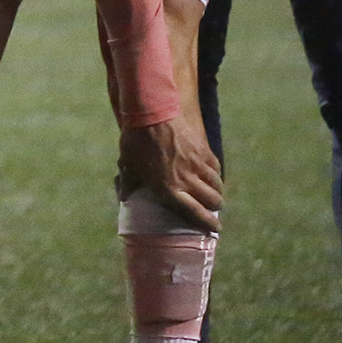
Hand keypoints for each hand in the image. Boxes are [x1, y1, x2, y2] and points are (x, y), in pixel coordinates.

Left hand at [116, 116, 222, 230]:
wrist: (151, 114)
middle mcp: (186, 181)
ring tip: (214, 193)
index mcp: (167, 189)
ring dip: (217, 192)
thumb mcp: (128, 165)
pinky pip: (216, 168)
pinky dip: (216, 174)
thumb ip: (128, 184)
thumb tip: (124, 197)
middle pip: (212, 201)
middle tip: (213, 208)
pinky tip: (212, 174)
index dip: (207, 223)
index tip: (216, 228)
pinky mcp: (204, 152)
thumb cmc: (135, 142)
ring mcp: (197, 166)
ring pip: (217, 186)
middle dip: (215, 207)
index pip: (194, 213)